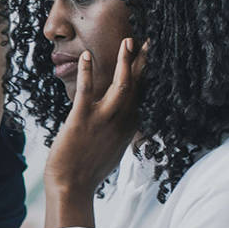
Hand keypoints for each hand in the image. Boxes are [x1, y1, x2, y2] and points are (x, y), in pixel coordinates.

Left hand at [46, 38, 147, 197]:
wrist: (71, 187)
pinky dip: (88, 73)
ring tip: (129, 41)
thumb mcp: (113, 148)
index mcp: (129, 128)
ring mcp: (103, 121)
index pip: (145, 96)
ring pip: (121, 87)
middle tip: (151, 40)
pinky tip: (87, 56)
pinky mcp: (81, 120)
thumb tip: (125, 120)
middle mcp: (121, 122)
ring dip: (126, 63)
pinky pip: (86, 92)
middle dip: (145, 63)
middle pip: (138, 87)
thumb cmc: (89, 169)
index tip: (156, 58)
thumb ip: (121, 130)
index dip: (150, 76)